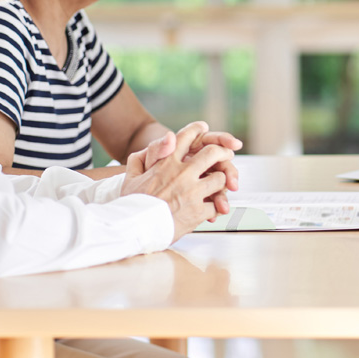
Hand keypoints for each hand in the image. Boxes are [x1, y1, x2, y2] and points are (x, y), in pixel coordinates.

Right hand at [123, 122, 237, 240]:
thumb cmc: (131, 205)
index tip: (203, 128)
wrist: (133, 229)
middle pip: (213, 153)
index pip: (186, 137)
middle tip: (227, 154)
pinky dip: (216, 207)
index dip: (197, 130)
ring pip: (220, 178)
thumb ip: (140, 160)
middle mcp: (183, 174)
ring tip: (221, 185)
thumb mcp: (131, 177)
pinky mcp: (198, 212)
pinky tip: (213, 209)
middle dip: (223, 152)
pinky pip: (216, 205)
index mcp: (167, 163)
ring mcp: (193, 192)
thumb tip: (147, 149)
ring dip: (222, 181)